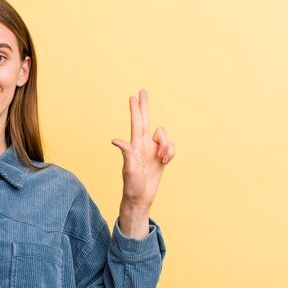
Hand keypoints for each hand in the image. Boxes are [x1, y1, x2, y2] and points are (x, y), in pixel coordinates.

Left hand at [111, 90, 174, 213]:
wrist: (140, 197)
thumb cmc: (132, 185)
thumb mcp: (128, 169)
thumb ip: (126, 153)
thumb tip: (116, 140)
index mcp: (134, 146)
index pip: (136, 124)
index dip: (135, 110)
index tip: (132, 97)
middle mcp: (143, 145)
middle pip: (146, 121)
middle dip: (144, 106)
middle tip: (142, 91)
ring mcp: (152, 150)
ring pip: (163, 136)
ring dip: (167, 145)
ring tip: (163, 158)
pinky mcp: (161, 157)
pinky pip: (171, 147)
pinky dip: (171, 152)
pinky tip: (166, 161)